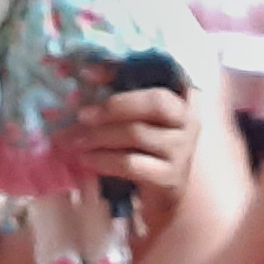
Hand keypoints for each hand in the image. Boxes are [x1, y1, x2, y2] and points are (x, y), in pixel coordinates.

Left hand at [71, 70, 200, 212]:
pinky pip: (131, 164)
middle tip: (82, 114)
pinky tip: (87, 159)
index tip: (88, 73)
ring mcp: (182, 150)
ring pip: (137, 134)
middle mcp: (188, 120)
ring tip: (75, 140)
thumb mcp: (137, 117)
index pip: (159, 72)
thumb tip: (86, 74)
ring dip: (100, 136)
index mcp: (182, 96)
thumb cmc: (146, 147)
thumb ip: (119, 95)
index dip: (123, 70)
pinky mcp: (169, 177)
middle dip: (115, 105)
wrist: (164, 193)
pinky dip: (104, 160)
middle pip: (156, 103)